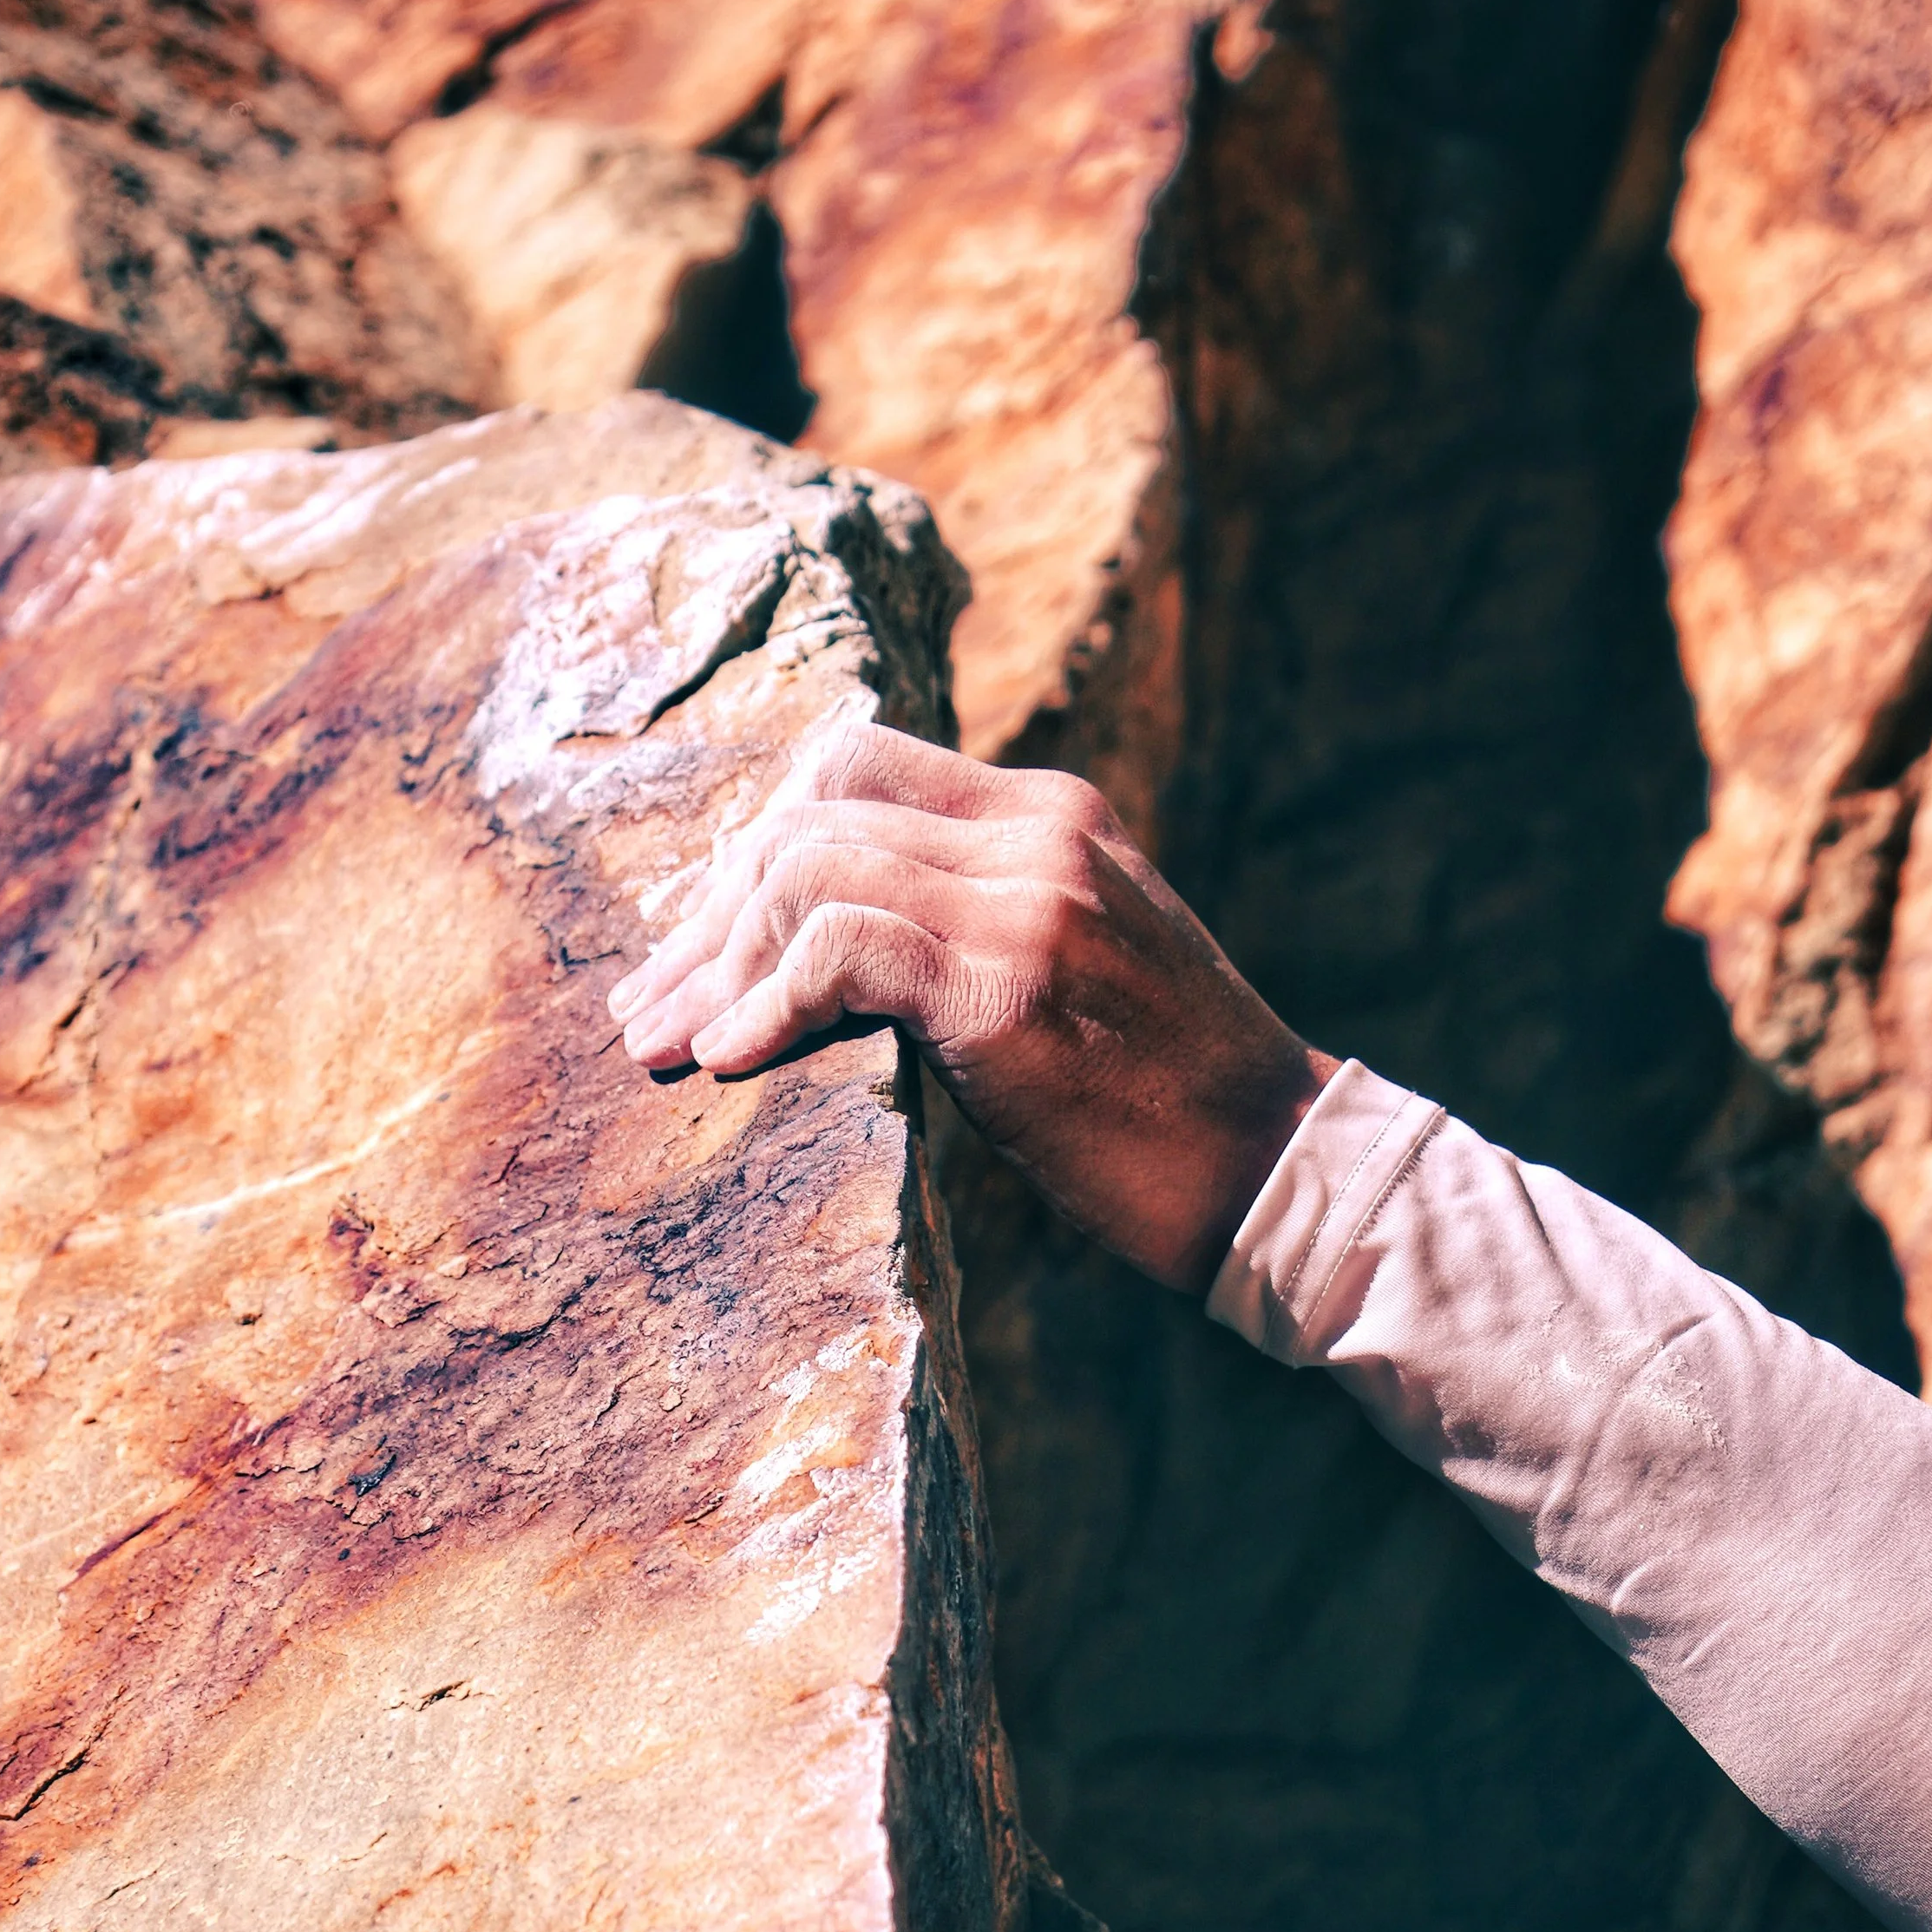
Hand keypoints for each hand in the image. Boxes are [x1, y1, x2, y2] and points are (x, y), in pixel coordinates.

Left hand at [607, 721, 1334, 1292]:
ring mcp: (1026, 900)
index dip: (756, 847)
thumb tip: (823, 946)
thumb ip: (977, 916)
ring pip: (806, 868)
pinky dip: (763, 1005)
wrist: (1280, 1168)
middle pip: (810, 811)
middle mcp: (1035, 833)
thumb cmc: (1168, 1095)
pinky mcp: (1007, 984)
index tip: (706, 944)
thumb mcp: (1077, 962)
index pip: (854, 764)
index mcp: (1049, 812)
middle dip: (710, 915)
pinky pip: (836, 949)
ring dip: (716, 966)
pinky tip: (732, 1062)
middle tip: (651, 1008)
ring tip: (668, 1047)